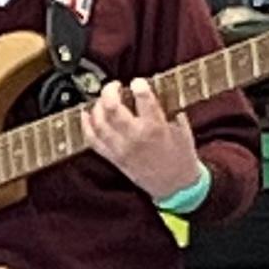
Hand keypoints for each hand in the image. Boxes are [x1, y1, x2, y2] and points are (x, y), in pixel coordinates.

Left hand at [85, 78, 207, 203]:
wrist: (176, 186)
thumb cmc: (182, 157)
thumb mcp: (182, 130)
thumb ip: (169, 111)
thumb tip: (157, 95)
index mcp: (156, 127)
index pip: (143, 99)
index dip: (138, 85)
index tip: (137, 82)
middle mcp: (135, 136)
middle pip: (112, 108)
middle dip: (109, 91)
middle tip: (114, 86)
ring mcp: (120, 148)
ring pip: (98, 122)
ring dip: (97, 106)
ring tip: (102, 99)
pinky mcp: (113, 157)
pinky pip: (92, 140)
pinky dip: (86, 125)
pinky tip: (86, 114)